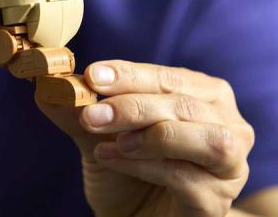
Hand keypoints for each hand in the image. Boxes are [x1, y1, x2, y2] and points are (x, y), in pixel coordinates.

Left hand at [37, 60, 254, 216]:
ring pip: (205, 140)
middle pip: (187, 105)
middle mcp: (230, 127)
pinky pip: (187, 178)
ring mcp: (230, 168)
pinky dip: (145, 166)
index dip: (131, 74)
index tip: (93, 75)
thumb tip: (47, 84)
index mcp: (206, 97)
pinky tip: (111, 159)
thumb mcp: (99, 133)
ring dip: (150, 135)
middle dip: (133, 106)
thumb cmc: (126, 171)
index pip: (170, 77)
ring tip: (108, 140)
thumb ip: (79, 107)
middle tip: (90, 114)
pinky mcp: (216, 204)